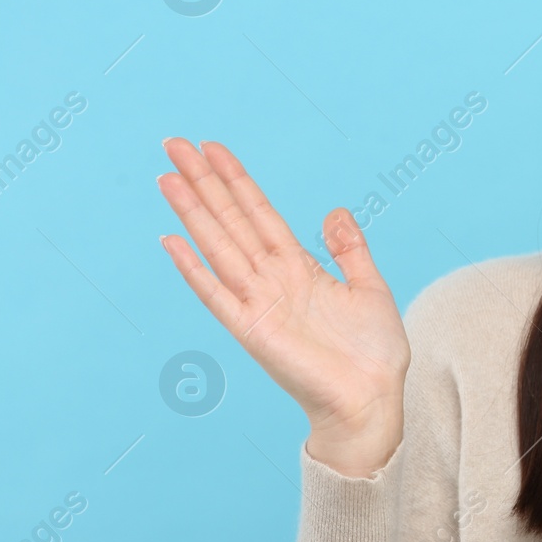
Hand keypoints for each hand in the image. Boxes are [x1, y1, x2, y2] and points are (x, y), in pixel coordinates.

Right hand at [156, 138, 409, 476]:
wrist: (372, 398)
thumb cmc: (373, 352)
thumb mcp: (370, 287)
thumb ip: (350, 249)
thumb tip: (335, 211)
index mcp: (299, 267)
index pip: (260, 213)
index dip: (237, 180)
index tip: (212, 148)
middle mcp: (272, 280)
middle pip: (231, 220)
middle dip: (204, 182)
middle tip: (174, 143)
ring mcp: (258, 303)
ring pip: (219, 246)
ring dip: (194, 212)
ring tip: (168, 177)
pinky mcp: (252, 331)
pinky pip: (217, 295)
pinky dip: (194, 270)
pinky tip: (172, 241)